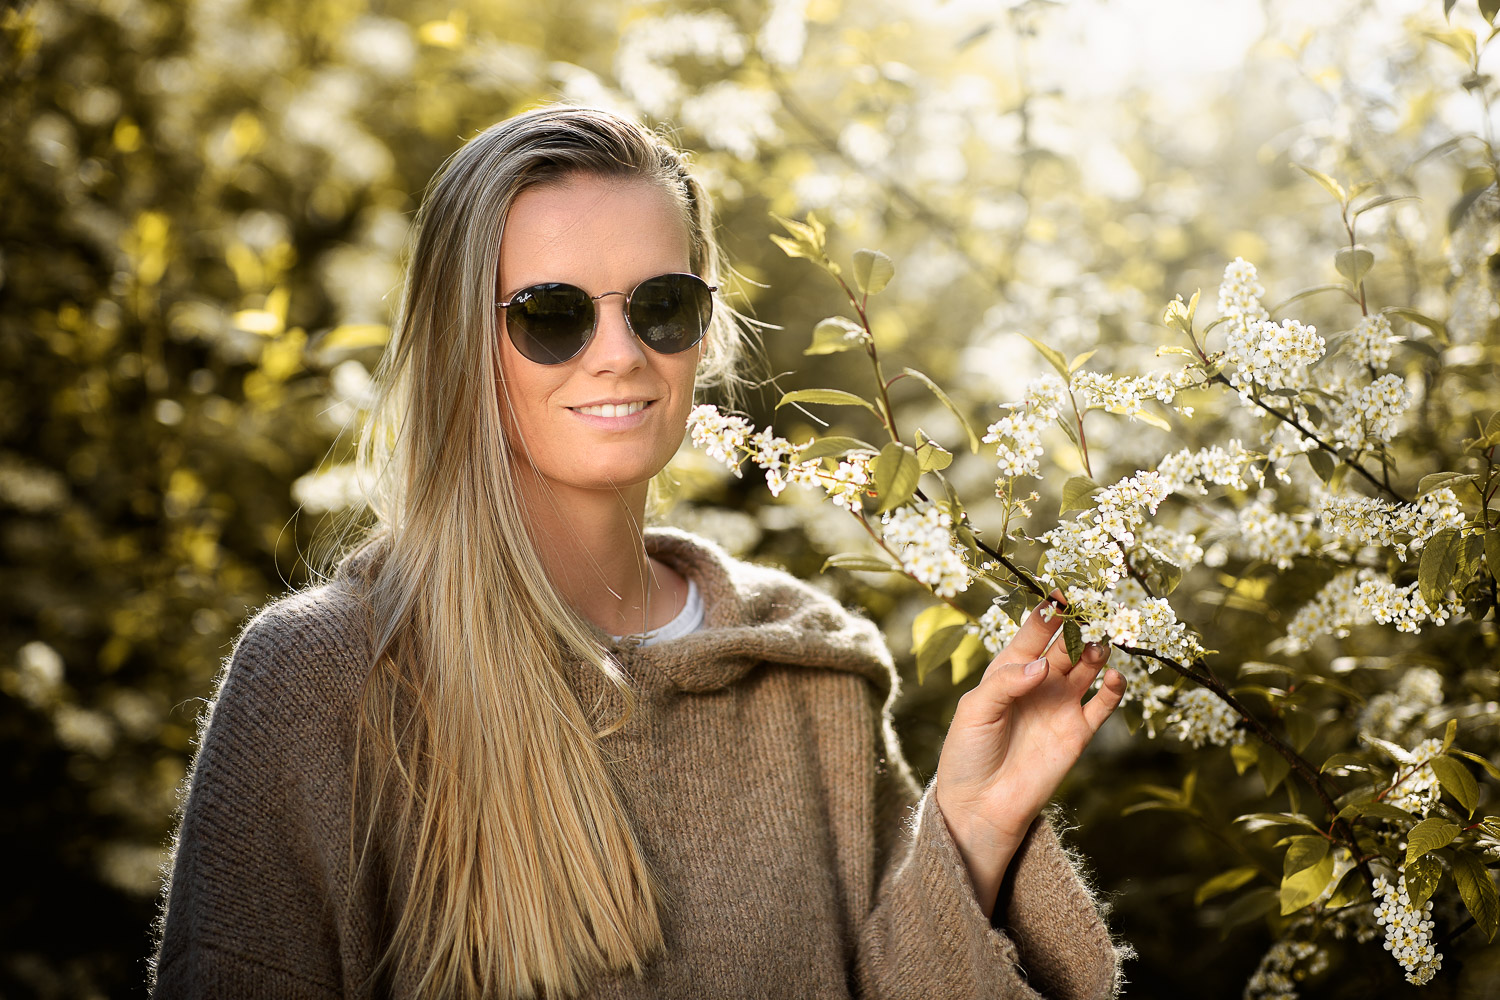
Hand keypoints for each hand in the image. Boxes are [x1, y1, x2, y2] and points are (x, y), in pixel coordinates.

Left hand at [933, 593, 1125, 915]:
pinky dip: (1114, 688)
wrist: (980, 805)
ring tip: (1099, 643)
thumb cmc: (967, 754)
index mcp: (1008, 670)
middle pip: (1065, 644)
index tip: (1061, 591)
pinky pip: (1103, 703)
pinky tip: (1113, 677)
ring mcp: (1060, 705)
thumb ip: (1007, 684)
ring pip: (1087, 666)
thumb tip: (1042, 667)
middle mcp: (1038, 682)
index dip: (1048, 612)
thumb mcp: (975, 711)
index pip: (1033, 632)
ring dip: (1096, 651)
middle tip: (1096, 607)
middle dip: (1080, 625)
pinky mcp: (1078, 732)